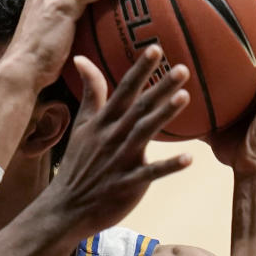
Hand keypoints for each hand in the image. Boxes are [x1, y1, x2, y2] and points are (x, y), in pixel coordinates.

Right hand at [44, 45, 191, 237]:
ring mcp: (119, 161)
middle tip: (183, 68)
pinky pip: (150, 174)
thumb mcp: (81, 125)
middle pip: (139, 108)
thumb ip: (90, 93)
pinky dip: (168, 166)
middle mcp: (112, 137)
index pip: (122, 90)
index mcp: (102, 123)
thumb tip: (81, 57)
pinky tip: (189, 159)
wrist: (65, 206)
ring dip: (164, 116)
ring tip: (184, 98)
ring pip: (144, 134)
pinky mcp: (127, 184)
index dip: (139, 70)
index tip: (155, 48)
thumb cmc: (78, 163)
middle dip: (159, 88)